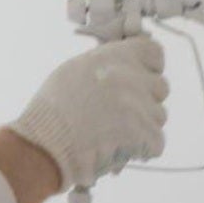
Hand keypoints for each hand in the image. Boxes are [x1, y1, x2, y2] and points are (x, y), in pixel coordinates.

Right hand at [8, 36, 169, 189]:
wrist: (43, 146)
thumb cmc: (52, 111)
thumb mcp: (73, 71)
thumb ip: (105, 64)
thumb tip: (126, 66)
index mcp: (112, 57)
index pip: (154, 52)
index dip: (150, 69)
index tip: (140, 81)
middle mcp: (128, 75)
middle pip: (160, 87)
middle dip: (145, 102)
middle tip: (119, 116)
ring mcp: (137, 104)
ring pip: (159, 116)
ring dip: (141, 128)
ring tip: (112, 135)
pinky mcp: (141, 132)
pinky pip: (156, 142)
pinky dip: (140, 150)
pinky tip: (117, 150)